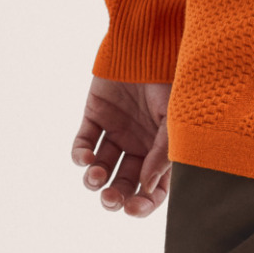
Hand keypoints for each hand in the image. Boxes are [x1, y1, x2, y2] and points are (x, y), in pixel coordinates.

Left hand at [71, 76, 172, 215]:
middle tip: (111, 200)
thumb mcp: (173, 118)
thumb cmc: (168, 78)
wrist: (146, 43)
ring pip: (100, 168)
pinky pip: (83, 144)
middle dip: (116, 197)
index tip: (134, 208)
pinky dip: (80, 156)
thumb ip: (161, 154)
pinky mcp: (94, 117)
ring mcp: (115, 131)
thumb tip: (147, 188)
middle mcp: (138, 144)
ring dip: (95, 180)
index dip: (144, 203)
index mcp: (161, 148)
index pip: (153, 187)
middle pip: (124, 183)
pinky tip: (85, 159)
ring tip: (95, 177)